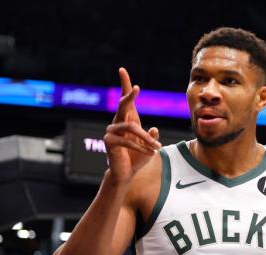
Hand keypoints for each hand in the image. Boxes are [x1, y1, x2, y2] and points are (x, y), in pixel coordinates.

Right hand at [104, 67, 160, 182]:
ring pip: (130, 128)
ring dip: (145, 138)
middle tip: (137, 89)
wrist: (127, 173)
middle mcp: (118, 122)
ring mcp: (111, 131)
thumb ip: (151, 137)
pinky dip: (140, 146)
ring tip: (156, 147)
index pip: (125, 100)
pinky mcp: (109, 141)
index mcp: (128, 119)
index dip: (124, 84)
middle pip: (122, 105)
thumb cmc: (138, 157)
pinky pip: (127, 140)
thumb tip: (154, 129)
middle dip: (130, 97)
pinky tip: (150, 153)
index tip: (122, 70)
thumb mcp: (149, 146)